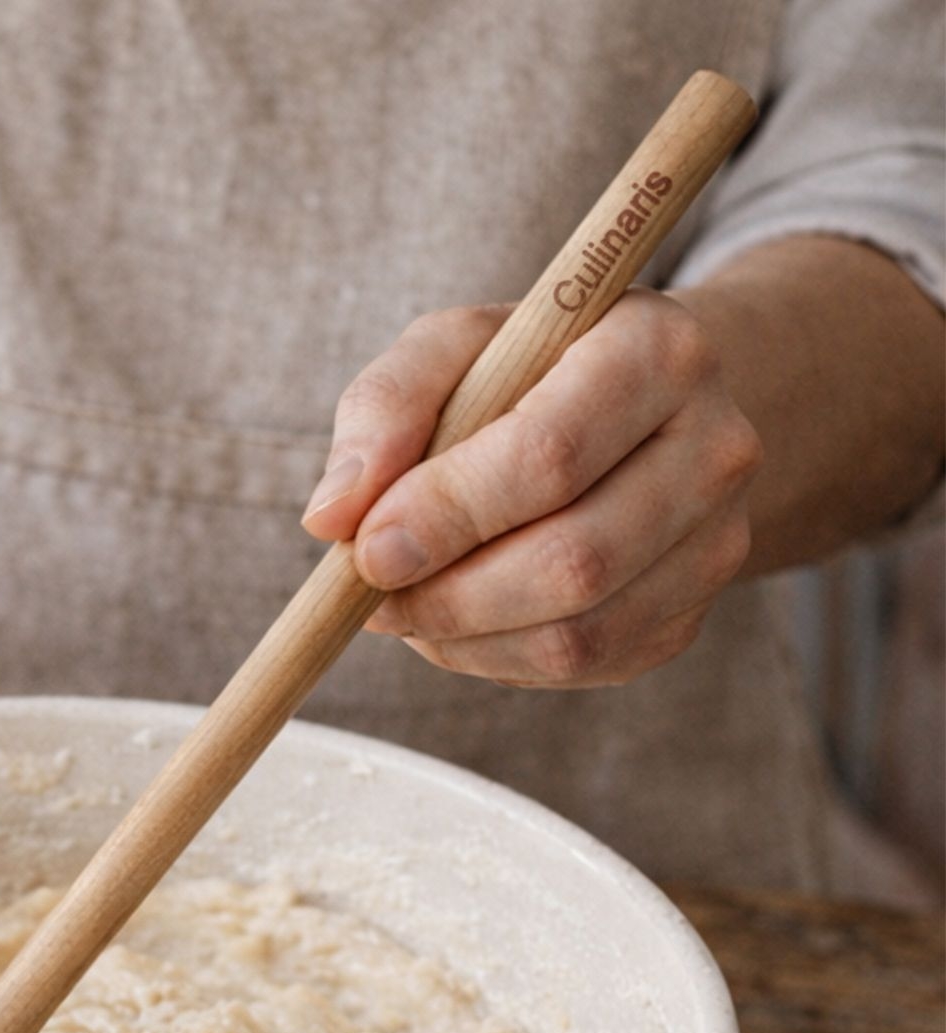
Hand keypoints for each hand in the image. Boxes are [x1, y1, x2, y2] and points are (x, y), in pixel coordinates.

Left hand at [302, 291, 762, 686]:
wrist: (638, 411)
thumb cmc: (529, 373)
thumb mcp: (451, 350)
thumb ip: (385, 408)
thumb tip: (330, 515)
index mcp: (658, 352)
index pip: (550, 455)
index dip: (445, 514)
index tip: (366, 545)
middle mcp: (716, 448)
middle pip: (571, 563)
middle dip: (447, 594)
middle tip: (373, 591)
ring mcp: (715, 543)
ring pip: (575, 635)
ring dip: (463, 636)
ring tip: (408, 601)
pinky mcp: (687, 617)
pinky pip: (580, 668)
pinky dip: (494, 657)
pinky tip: (463, 616)